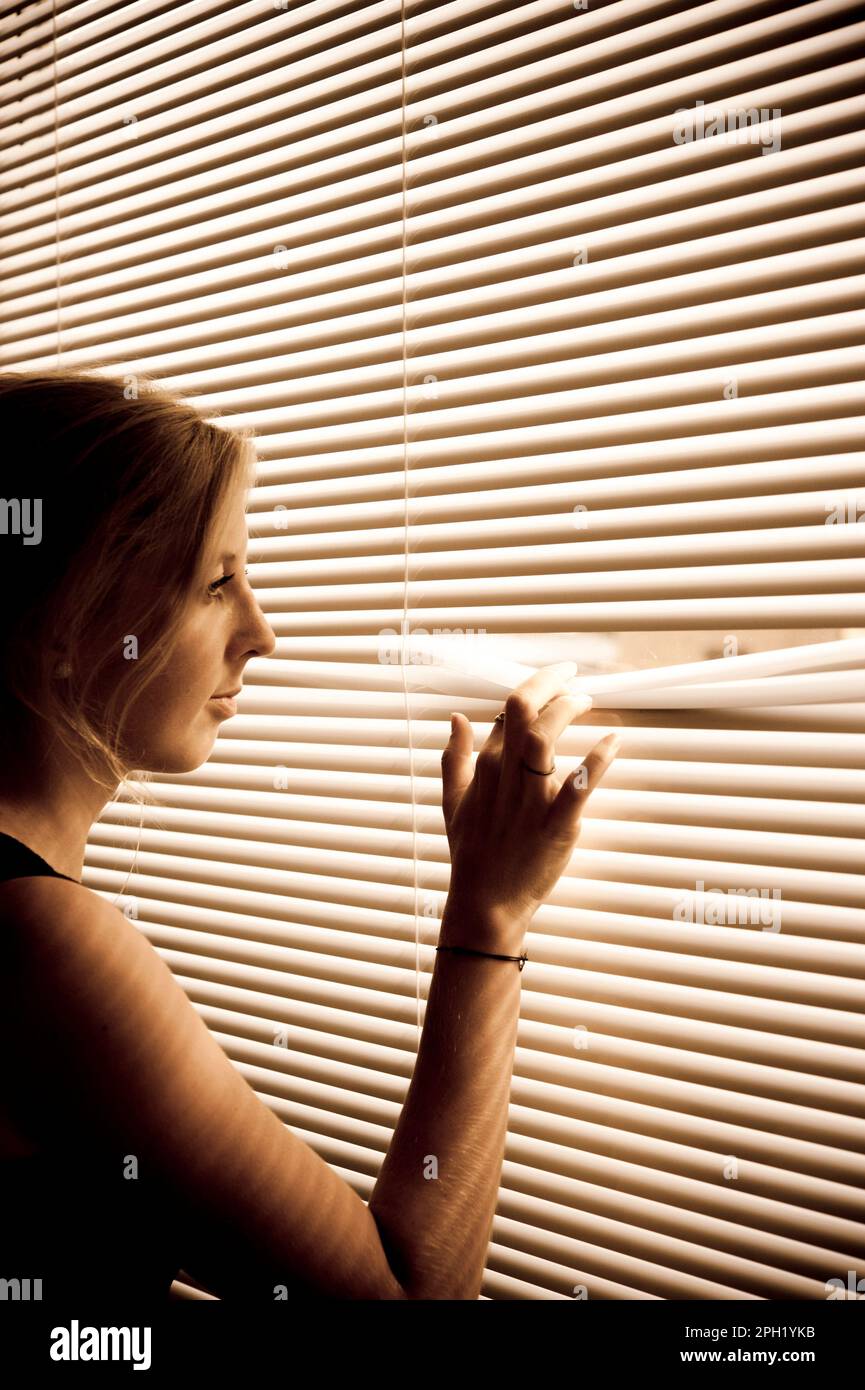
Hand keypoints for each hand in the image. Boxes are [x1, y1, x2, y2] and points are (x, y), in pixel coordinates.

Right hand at [439, 662, 620, 950]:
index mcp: (483, 768)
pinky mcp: (555, 826)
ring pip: (544, 738)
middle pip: (523, 711)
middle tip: (572, 676)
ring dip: (568, 710)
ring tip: (586, 699)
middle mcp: (503, 777)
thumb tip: (456, 718)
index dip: (533, 691)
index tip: (555, 684)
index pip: (508, 712)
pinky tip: (614, 739)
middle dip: (549, 683)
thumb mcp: (452, 802)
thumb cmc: (472, 853)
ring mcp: (530, 801)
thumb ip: (454, 758)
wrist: (485, 903)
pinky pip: (578, 787)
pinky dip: (598, 760)